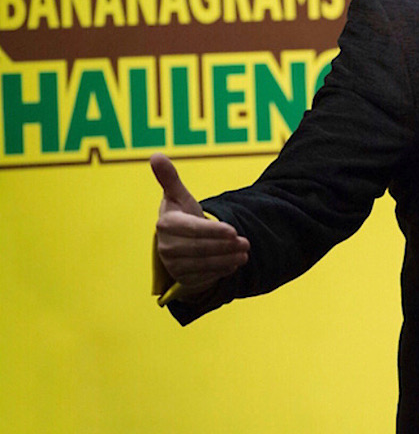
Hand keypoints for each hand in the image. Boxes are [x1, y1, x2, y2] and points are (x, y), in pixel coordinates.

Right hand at [152, 153, 249, 295]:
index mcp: (167, 225)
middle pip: (200, 249)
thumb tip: (156, 155)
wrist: (177, 241)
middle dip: (225, 246)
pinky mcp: (183, 278)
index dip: (213, 231)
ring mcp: (174, 265)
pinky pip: (204, 276)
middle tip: (246, 242)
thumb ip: (169, 177)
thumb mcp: (177, 196)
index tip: (233, 230)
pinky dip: (221, 271)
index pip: (192, 230)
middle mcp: (167, 247)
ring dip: (227, 259)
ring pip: (204, 264)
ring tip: (245, 253)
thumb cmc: (181, 214)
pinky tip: (234, 263)